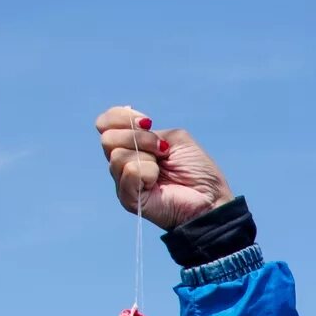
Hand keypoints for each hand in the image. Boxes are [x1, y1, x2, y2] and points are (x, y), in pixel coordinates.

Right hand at [93, 106, 235, 230]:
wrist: (209, 199)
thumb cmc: (197, 171)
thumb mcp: (173, 139)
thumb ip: (147, 131)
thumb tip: (129, 131)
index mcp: (131, 146)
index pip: (105, 124)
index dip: (121, 117)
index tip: (148, 123)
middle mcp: (123, 163)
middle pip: (108, 138)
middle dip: (139, 138)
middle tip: (162, 150)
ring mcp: (124, 181)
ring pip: (117, 155)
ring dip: (147, 156)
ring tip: (162, 169)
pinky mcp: (128, 198)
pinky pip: (129, 171)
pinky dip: (148, 171)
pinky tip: (158, 182)